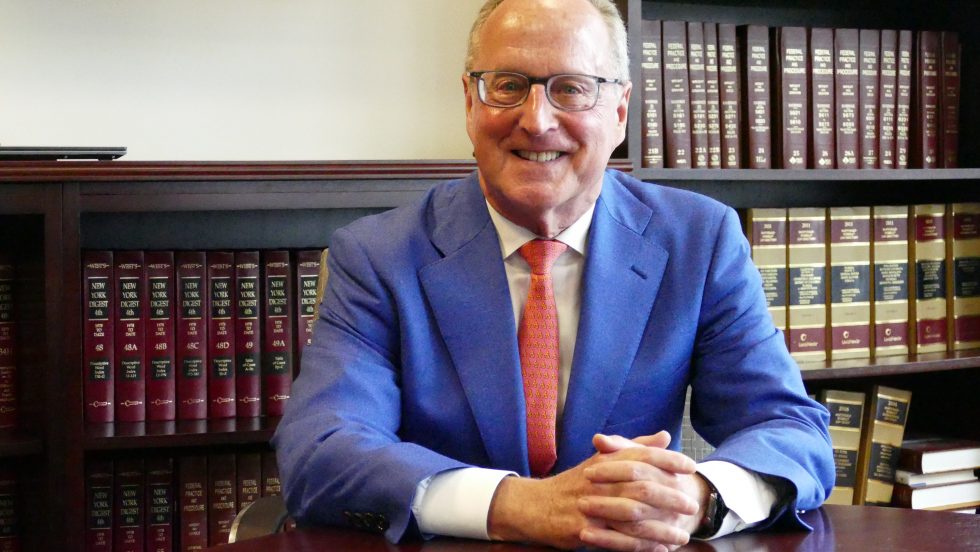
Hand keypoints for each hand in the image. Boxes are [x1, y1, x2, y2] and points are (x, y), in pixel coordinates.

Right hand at [486, 432, 700, 550]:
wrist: (535, 505)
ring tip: (681, 535)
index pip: (640, 455)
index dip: (667, 459)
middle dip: (669, 497)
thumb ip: (634, 447)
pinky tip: (658, 550)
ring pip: (632, 518)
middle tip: (691, 505)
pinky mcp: (583, 529)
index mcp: (605, 460)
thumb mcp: (601, 459)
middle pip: (640, 487)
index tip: (690, 467)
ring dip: (660, 528)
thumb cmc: (574, 483)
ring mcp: (590, 506)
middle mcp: (599, 480)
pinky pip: (617, 540)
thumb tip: (664, 436)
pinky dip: (640, 547)